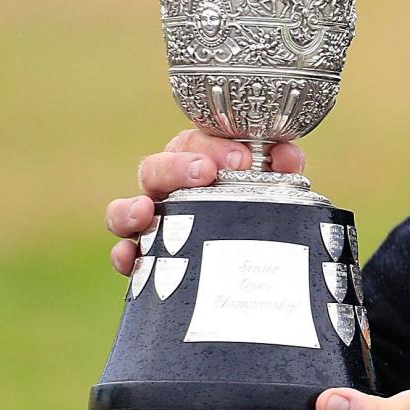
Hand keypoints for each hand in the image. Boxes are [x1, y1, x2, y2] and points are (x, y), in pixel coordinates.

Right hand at [102, 129, 305, 275]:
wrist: (256, 266)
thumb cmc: (256, 213)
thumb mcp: (272, 188)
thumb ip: (280, 167)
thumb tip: (287, 155)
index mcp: (196, 166)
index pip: (193, 144)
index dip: (213, 146)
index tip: (241, 159)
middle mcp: (168, 192)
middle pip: (155, 169)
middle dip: (177, 167)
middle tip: (207, 174)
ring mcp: (152, 225)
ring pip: (124, 209)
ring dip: (130, 207)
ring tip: (145, 211)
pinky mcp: (145, 261)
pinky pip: (124, 255)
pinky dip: (122, 254)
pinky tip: (130, 256)